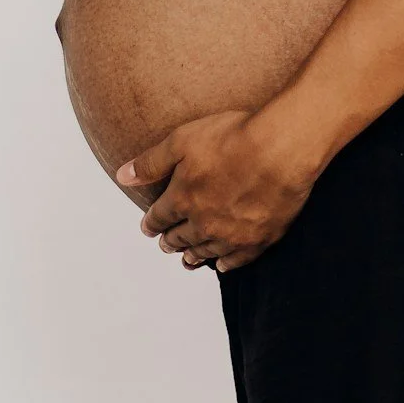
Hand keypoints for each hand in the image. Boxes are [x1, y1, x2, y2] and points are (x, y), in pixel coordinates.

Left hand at [116, 107, 317, 273]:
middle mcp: (204, 222)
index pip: (160, 217)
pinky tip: (222, 265)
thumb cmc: (234, 137)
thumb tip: (122, 176)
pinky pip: (238, 260)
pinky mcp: (260, 238)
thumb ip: (151, 162)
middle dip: (170, 241)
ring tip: (188, 260)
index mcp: (183, 198)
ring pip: (206, 251)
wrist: (281, 148)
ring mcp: (232, 234)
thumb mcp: (182, 140)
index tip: (148, 228)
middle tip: (165, 245)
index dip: (151, 223)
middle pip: (181, 237)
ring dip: (194, 256)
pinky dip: (227, 264)